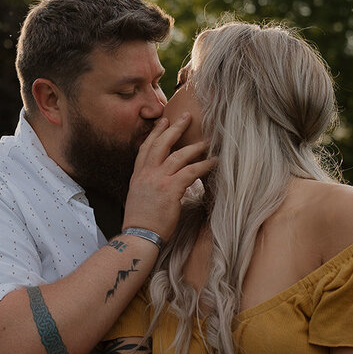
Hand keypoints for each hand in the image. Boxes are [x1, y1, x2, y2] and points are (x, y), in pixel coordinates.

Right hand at [122, 114, 216, 241]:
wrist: (138, 236)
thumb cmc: (141, 223)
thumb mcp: (139, 199)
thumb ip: (149, 187)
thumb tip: (161, 185)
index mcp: (138, 176)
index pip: (145, 148)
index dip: (155, 133)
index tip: (163, 122)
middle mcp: (146, 174)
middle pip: (161, 144)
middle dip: (175, 128)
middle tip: (187, 116)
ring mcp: (158, 180)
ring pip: (178, 155)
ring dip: (195, 146)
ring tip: (208, 140)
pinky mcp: (170, 189)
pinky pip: (191, 171)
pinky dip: (204, 165)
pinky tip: (214, 161)